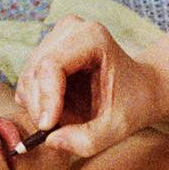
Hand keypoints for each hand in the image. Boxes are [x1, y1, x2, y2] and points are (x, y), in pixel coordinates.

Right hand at [14, 16, 168, 157]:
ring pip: (28, 78)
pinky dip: (37, 102)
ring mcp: (56, 37)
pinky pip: (28, 81)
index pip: (52, 65)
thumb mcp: (117, 127)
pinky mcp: (47, 50)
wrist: (141, 88)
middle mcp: (71, 29)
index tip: (47, 128)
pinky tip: (59, 110)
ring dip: (38, 107)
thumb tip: (51, 141)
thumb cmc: (133, 103)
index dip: (46, 98)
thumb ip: (88, 140)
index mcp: (92, 38)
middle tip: (55, 132)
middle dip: (40, 107)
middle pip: (35, 71)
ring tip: (65, 120)